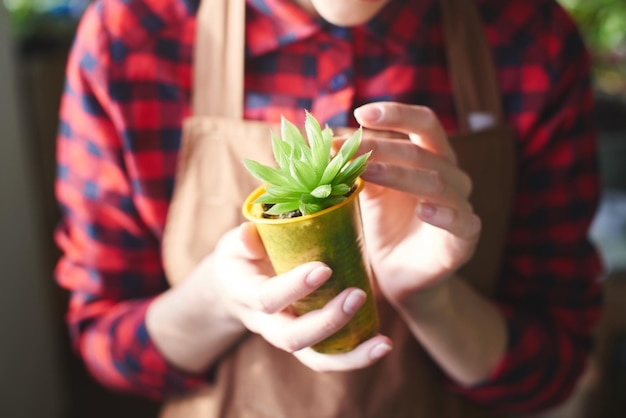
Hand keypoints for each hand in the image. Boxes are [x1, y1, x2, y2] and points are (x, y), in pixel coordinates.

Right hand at [211, 222, 392, 371]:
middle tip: (357, 295)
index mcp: (244, 294)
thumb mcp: (234, 243)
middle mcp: (264, 323)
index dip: (293, 287)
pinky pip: (328, 358)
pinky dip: (355, 357)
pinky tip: (382, 345)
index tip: (324, 268)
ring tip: (382, 343)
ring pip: (313, 357)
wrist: (235, 288)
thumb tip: (249, 233)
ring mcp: (285, 336)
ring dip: (349, 353)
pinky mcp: (306, 342)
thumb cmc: (241, 257)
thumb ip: (244, 240)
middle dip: (327, 321)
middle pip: (291, 337)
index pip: (266, 299)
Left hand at [352, 102, 480, 306]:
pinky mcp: (465, 239)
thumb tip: (327, 140)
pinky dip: (443, 214)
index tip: (360, 113)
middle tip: (347, 149)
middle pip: (422, 152)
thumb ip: (359, 166)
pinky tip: (422, 210)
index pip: (423, 124)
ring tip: (367, 172)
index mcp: (432, 158)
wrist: (398, 275)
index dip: (396, 114)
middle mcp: (452, 176)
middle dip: (382, 147)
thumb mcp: (370, 190)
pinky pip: (461, 222)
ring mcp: (461, 206)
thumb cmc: (385, 226)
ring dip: (399, 175)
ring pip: (436, 183)